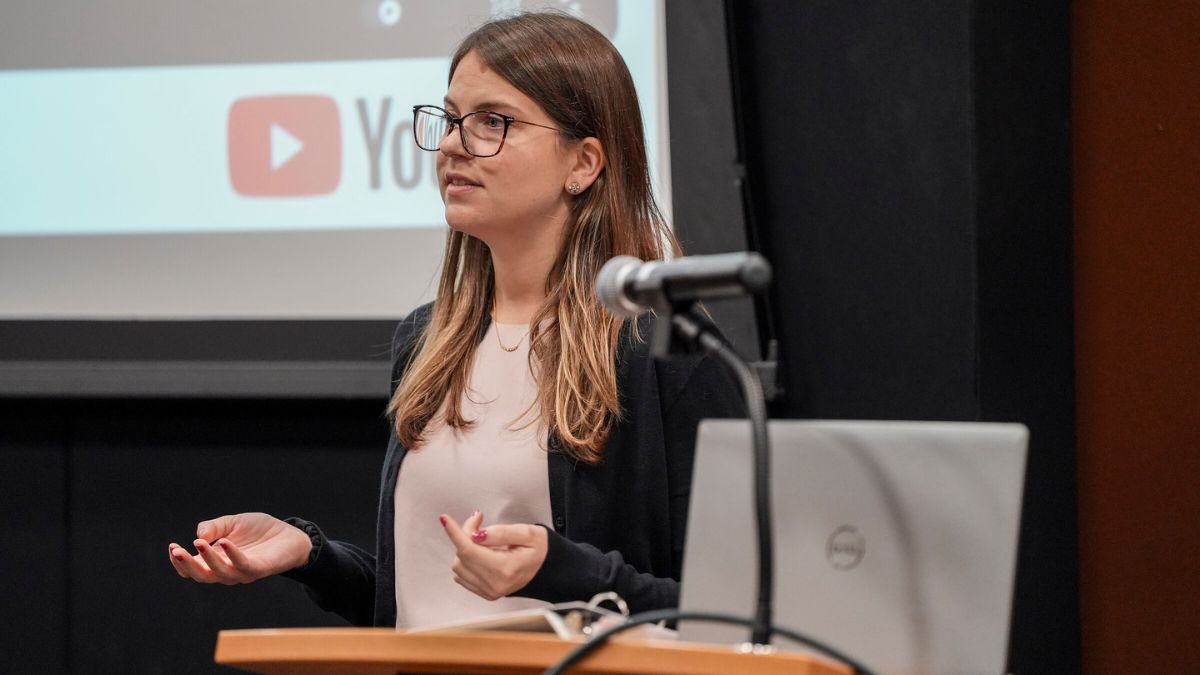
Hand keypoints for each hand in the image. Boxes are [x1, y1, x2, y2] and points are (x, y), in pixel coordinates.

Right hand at [167, 512, 311, 584]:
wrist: (289, 534)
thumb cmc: (259, 531)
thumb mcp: (232, 523)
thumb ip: (213, 527)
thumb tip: (198, 535)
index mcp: (217, 561)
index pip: (192, 569)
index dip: (180, 561)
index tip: (172, 546)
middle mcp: (227, 570)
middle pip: (202, 576)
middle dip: (187, 564)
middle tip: (177, 550)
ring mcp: (243, 572)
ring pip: (220, 573)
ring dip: (208, 559)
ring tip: (198, 543)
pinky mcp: (259, 569)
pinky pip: (243, 566)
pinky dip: (233, 554)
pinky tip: (224, 542)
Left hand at [440, 511, 548, 600]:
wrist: (547, 569)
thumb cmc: (539, 550)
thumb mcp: (526, 532)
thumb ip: (500, 532)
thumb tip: (475, 535)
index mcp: (505, 568)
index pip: (468, 550)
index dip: (455, 532)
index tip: (445, 519)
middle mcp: (495, 583)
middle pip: (462, 556)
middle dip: (465, 535)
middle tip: (479, 521)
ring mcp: (489, 591)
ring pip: (458, 566)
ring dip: (464, 549)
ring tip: (482, 539)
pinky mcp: (485, 593)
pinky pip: (462, 576)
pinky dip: (465, 561)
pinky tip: (480, 553)